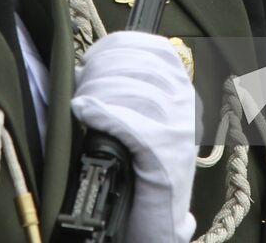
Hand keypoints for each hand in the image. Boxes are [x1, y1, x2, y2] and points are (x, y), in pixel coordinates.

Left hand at [71, 31, 196, 242]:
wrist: (158, 219)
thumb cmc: (140, 167)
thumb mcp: (139, 118)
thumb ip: (123, 90)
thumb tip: (82, 68)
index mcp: (182, 88)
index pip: (155, 47)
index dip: (117, 46)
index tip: (90, 57)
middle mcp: (187, 104)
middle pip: (140, 65)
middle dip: (100, 69)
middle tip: (79, 86)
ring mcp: (180, 129)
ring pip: (134, 91)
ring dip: (98, 91)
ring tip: (79, 102)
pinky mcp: (166, 155)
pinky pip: (132, 124)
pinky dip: (104, 114)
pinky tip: (85, 112)